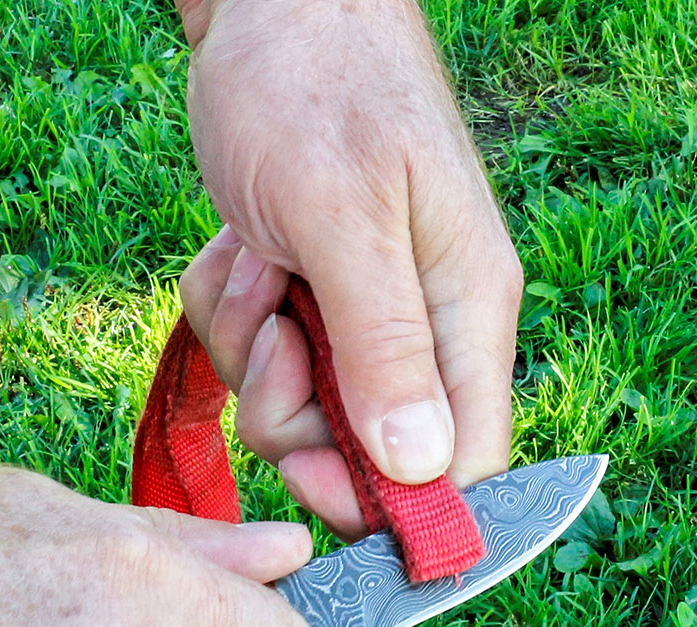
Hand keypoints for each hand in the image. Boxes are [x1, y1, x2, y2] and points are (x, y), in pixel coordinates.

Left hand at [176, 0, 522, 538]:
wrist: (266, 7)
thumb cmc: (317, 85)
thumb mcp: (344, 217)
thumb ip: (386, 347)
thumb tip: (423, 470)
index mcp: (465, 314)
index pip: (466, 465)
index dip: (400, 506)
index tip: (319, 481)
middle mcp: (423, 331)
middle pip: (366, 457)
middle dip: (297, 418)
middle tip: (276, 340)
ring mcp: (361, 321)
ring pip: (300, 413)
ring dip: (255, 357)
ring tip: (257, 268)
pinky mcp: (308, 307)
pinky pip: (257, 363)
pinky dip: (230, 320)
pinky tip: (241, 255)